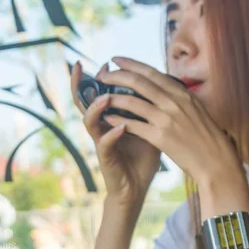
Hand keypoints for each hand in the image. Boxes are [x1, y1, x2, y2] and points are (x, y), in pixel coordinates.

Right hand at [70, 60, 160, 205]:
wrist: (138, 188)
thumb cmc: (143, 158)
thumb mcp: (149, 128)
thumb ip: (151, 110)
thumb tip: (167, 87)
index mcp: (111, 118)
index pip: (102, 92)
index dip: (103, 77)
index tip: (110, 60)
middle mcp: (102, 127)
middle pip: (84, 102)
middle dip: (80, 84)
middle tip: (81, 66)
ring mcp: (101, 142)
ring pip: (89, 121)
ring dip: (96, 107)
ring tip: (105, 97)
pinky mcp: (105, 158)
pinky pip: (104, 144)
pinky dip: (111, 134)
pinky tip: (120, 127)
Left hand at [98, 57, 243, 189]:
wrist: (216, 161)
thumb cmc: (207, 138)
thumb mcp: (196, 111)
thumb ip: (181, 98)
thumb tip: (169, 87)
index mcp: (182, 94)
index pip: (152, 73)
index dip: (131, 64)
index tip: (116, 59)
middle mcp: (174, 102)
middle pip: (139, 82)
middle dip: (117, 76)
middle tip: (102, 74)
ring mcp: (166, 119)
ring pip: (132, 102)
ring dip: (113, 97)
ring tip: (99, 96)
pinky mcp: (160, 137)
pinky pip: (133, 125)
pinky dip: (118, 120)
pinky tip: (107, 119)